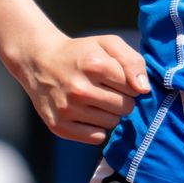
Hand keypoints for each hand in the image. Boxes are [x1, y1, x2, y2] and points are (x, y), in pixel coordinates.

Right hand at [12, 31, 152, 144]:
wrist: (39, 62)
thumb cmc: (81, 53)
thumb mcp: (108, 44)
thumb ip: (132, 61)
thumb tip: (144, 90)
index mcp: (95, 64)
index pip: (133, 87)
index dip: (129, 83)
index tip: (116, 78)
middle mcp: (80, 88)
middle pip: (125, 108)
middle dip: (122, 99)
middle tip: (106, 90)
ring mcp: (67, 109)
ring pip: (112, 123)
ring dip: (109, 113)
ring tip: (95, 100)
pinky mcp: (59, 126)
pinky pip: (96, 138)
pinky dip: (96, 128)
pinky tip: (87, 113)